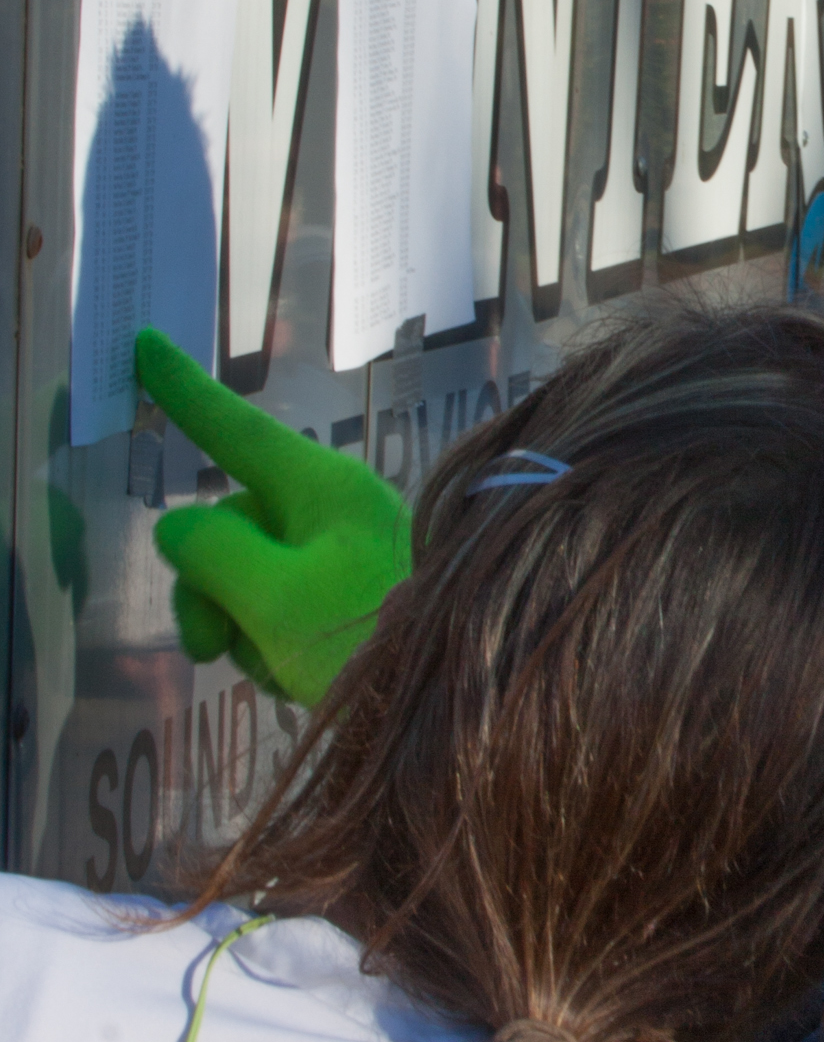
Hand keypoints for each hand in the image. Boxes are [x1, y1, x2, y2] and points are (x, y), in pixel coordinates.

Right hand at [134, 330, 412, 706]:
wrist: (458, 698)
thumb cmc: (364, 638)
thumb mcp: (270, 597)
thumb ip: (210, 552)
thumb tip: (180, 526)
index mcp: (322, 488)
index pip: (235, 430)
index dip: (183, 392)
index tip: (146, 344)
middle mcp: (335, 508)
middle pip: (231, 526)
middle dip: (207, 589)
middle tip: (208, 648)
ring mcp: (347, 553)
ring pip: (251, 575)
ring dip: (243, 626)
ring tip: (279, 667)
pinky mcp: (356, 596)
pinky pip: (286, 609)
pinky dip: (276, 643)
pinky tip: (300, 679)